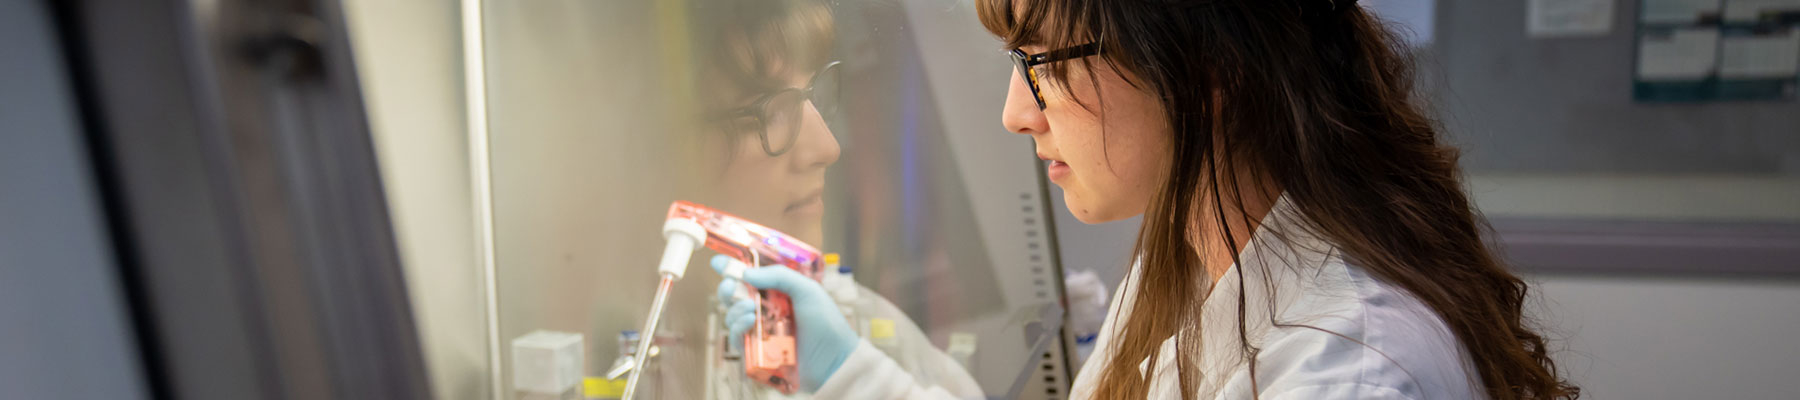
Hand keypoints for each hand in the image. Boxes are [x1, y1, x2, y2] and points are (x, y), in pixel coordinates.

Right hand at [713, 255, 858, 391]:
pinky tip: (750, 321)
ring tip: (750, 308)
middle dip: (727, 288)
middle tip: (730, 285)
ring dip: (735, 309)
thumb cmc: (826, 323)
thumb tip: (746, 273)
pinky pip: (737, 340)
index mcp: (778, 293)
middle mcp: (767, 310)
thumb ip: (779, 276)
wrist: (834, 360)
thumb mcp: (807, 290)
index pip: (751, 278)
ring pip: (732, 317)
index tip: (716, 263)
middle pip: (735, 296)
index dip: (733, 270)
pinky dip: (738, 328)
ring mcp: (762, 331)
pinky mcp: (758, 352)